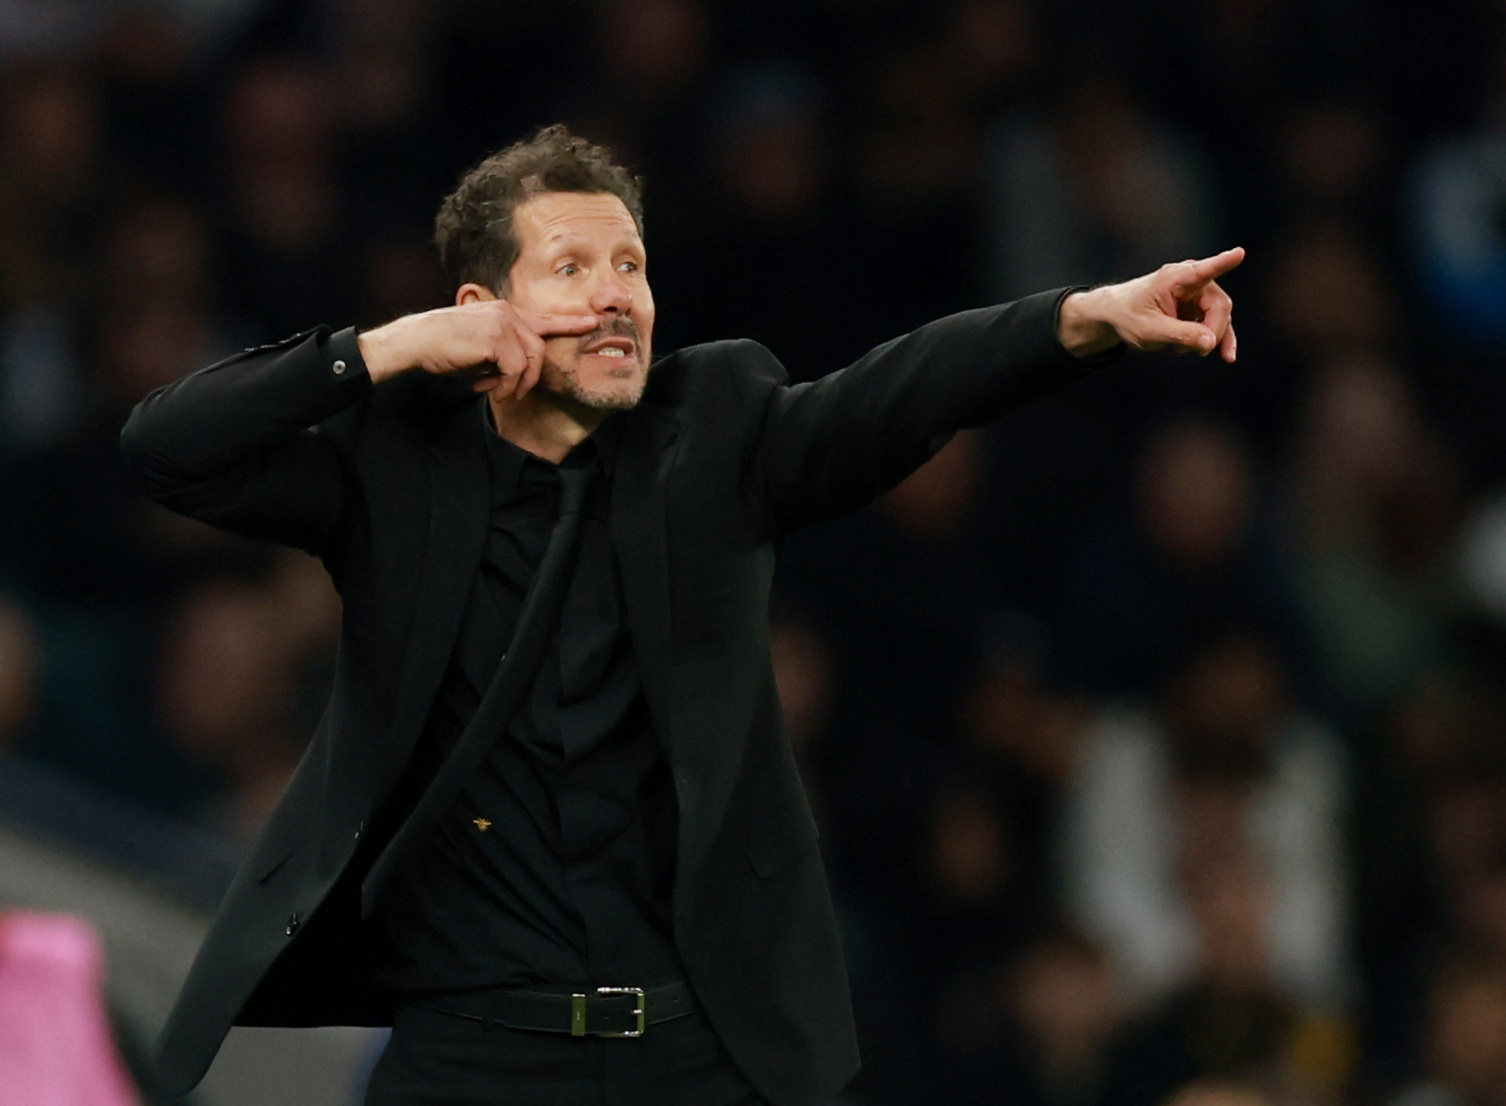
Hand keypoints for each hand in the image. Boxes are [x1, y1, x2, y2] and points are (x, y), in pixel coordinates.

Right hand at [356, 301, 598, 399]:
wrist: (416, 342)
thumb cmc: (445, 350)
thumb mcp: (481, 350)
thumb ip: (505, 355)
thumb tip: (519, 377)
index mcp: (505, 313)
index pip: (544, 318)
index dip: (570, 322)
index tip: (593, 322)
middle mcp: (507, 312)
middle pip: (539, 350)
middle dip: (529, 378)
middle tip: (509, 393)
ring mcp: (502, 322)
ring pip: (529, 361)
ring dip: (515, 385)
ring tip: (495, 392)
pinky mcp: (495, 337)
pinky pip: (513, 369)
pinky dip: (503, 386)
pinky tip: (485, 389)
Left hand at [1057, 247, 1243, 361]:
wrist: (1118, 314)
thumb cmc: (1129, 316)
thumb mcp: (1150, 330)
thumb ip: (1180, 335)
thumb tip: (1211, 342)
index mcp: (1175, 279)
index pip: (1203, 270)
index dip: (1223, 262)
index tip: (1239, 253)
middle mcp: (1191, 280)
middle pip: (1219, 305)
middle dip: (1214, 330)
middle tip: (1200, 351)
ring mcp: (1197, 293)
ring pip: (1220, 315)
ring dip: (1211, 337)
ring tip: (1191, 352)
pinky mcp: (1198, 306)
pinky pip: (1216, 322)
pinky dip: (1217, 338)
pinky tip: (1226, 355)